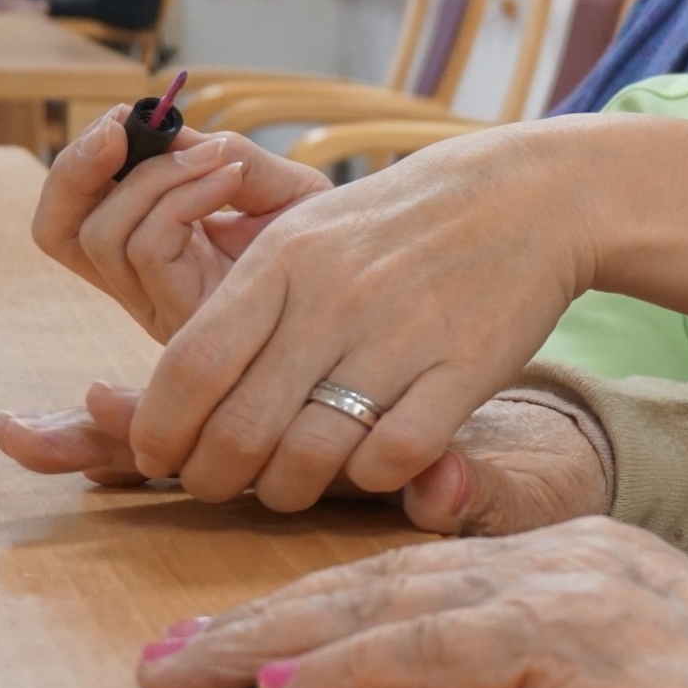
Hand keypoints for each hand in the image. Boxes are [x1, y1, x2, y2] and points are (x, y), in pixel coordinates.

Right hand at [32, 108, 329, 340]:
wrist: (376, 283)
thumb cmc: (332, 243)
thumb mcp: (276, 185)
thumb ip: (223, 157)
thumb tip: (169, 130)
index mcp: (153, 255)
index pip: (70, 221)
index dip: (78, 168)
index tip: (120, 118)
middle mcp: (145, 287)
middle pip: (57, 235)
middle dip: (77, 170)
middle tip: (123, 126)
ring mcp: (162, 309)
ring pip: (103, 236)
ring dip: (153, 177)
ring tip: (216, 156)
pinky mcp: (188, 322)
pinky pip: (149, 248)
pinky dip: (181, 197)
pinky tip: (230, 179)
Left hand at [125, 122, 595, 511]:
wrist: (527, 196)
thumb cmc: (399, 226)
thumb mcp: (308, 234)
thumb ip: (241, 305)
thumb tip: (166, 390)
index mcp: (284, 260)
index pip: (189, 367)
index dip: (159, 429)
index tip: (162, 454)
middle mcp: (335, 298)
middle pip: (238, 429)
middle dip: (216, 478)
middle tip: (224, 482)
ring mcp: (403, 334)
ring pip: (310, 457)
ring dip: (286, 491)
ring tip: (290, 485)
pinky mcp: (467, 367)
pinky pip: (392, 457)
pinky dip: (369, 478)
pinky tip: (368, 462)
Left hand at [133, 516, 687, 687]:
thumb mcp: (628, 661)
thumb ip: (540, 653)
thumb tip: (440, 678)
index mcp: (570, 552)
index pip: (414, 565)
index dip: (313, 600)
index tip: (231, 636)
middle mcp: (560, 553)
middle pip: (381, 576)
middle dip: (263, 615)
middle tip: (168, 652)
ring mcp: (569, 589)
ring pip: (391, 604)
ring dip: (278, 640)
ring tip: (191, 669)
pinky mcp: (578, 638)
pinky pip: (443, 652)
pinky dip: (357, 671)